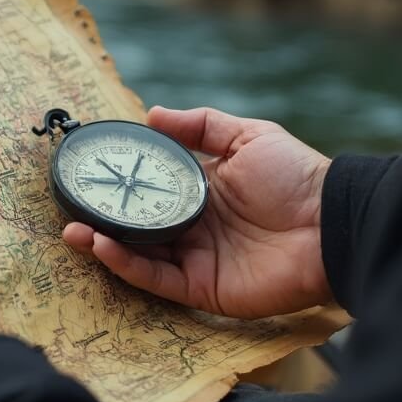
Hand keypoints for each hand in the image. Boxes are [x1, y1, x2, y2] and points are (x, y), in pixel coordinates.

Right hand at [63, 106, 332, 318]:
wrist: (332, 222)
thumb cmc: (296, 176)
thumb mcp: (247, 136)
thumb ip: (201, 126)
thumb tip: (152, 112)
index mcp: (201, 192)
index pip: (150, 190)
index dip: (120, 185)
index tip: (89, 173)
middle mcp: (193, 227)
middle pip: (136, 227)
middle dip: (100, 219)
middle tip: (69, 207)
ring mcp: (195, 259)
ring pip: (138, 255)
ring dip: (103, 244)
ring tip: (73, 229)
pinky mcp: (202, 288)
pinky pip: (156, 279)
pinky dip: (126, 265)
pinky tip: (103, 246)